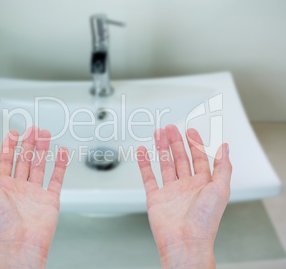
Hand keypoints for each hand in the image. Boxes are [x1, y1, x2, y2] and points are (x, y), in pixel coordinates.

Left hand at [0, 127, 67, 268]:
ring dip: (42, 150)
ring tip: (46, 136)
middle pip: (24, 159)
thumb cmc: (1, 223)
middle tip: (34, 130)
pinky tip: (61, 154)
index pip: (6, 159)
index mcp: (2, 186)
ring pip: (39, 165)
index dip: (9, 145)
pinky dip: (60, 165)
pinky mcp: (50, 199)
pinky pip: (56, 178)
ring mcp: (35, 193)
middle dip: (28, 143)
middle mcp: (18, 188)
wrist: (21, 243)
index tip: (14, 133)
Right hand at [137, 125, 231, 268]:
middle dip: (175, 142)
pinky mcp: (155, 197)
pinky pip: (148, 177)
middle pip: (180, 158)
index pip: (199, 158)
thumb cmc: (204, 220)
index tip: (190, 130)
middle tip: (170, 128)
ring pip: (165, 164)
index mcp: (203, 184)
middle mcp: (186, 186)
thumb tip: (225, 146)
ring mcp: (170, 191)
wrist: (185, 241)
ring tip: (158, 134)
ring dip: (161, 148)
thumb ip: (223, 166)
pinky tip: (143, 152)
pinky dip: (144, 164)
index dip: (195, 143)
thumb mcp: (221, 189)